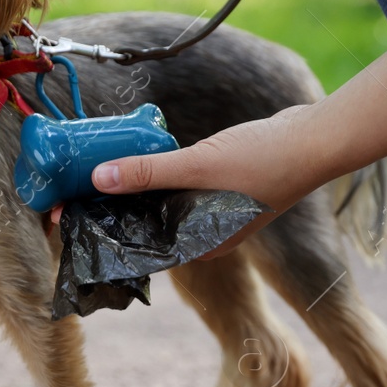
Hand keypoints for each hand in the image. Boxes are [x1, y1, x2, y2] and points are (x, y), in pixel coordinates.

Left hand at [91, 104, 335, 256]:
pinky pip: (176, 184)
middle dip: (113, 208)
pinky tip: (134, 159)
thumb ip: (148, 173)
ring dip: (132, 189)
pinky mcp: (216, 185)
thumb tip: (99, 178)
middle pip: (147, 224)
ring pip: (160, 202)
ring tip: (94, 173)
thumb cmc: (263, 162)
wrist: (313, 139)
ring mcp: (211, 209)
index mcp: (200, 245)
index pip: (142, 247)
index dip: (107, 233)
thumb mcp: (198, 166)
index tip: (73, 218)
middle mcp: (203, 233)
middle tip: (74, 191)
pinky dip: (156, 174)